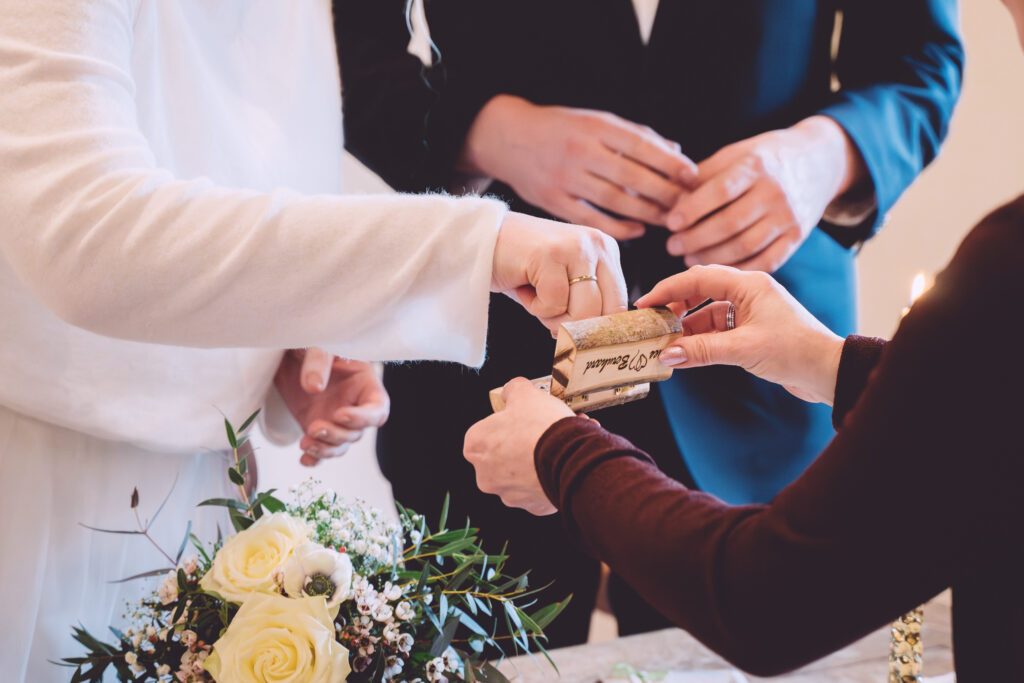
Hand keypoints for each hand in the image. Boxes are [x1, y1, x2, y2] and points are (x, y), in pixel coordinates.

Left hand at [274, 349, 389, 465]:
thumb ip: (317, 362)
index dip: (364, 417)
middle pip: (357, 432)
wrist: (286, 351)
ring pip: (340, 445)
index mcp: (364, 383)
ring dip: (326, 449)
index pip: (378, 409)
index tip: (340, 414)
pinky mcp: (315, 425)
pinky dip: (314, 457)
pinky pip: (321, 449)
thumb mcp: (317, 344)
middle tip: (315, 427)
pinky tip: (304, 458)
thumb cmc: (311, 341)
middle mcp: (353, 404)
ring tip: (305, 443)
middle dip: (338, 434)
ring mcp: (334, 418)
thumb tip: (314, 388)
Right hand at [461, 95, 696, 239]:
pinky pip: (591, 218)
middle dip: (664, 192)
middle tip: (687, 204)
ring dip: (646, 212)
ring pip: (615, 200)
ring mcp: (565, 177)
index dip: (670, 162)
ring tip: (668, 218)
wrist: (507, 137)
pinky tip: (637, 229)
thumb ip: (634, 135)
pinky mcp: (553, 201)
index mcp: (594, 126)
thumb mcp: (595, 121)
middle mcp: (580, 151)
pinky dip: (618, 226)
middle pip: (632, 176)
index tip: (692, 175)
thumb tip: (676, 151)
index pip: (641, 145)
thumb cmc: (560, 129)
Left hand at [464, 378, 575, 514]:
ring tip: (562, 442)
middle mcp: (486, 475)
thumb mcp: (525, 393)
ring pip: (524, 471)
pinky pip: (541, 487)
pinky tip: (566, 459)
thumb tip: (513, 390)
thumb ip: (513, 389)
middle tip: (544, 429)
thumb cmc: (540, 429)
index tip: (521, 417)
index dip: (506, 421)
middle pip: (504, 453)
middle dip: (525, 441)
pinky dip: (552, 475)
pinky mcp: (532, 506)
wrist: (569, 458)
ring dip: (540, 457)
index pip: (485, 430)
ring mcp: (509, 493)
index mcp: (476, 446)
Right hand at [492, 212, 628, 330]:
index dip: (596, 328)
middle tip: (548, 313)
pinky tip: (523, 285)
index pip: (619, 305)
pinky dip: (535, 306)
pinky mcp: (551, 254)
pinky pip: (554, 303)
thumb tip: (600, 341)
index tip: (577, 336)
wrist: (480, 242)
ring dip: (553, 316)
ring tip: (535, 295)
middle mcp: (597, 244)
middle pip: (604, 313)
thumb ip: (587, 304)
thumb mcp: (564, 283)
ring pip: (583, 312)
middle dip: (574, 326)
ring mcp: (576, 247)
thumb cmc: (522, 267)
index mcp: (606, 251)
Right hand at [636, 265, 843, 404]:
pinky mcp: (753, 329)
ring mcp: (752, 310)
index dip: (668, 289)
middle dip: (675, 305)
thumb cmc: (795, 352)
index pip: (698, 278)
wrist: (828, 371)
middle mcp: (750, 292)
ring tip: (667, 341)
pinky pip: (719, 328)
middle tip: (653, 321)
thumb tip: (667, 354)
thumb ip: (702, 351)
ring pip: (709, 311)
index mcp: (750, 284)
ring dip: (688, 326)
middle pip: (701, 290)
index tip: (645, 304)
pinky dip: (702, 338)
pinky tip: (688, 351)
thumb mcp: (743, 350)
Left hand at [666, 116, 863, 271]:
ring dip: (712, 257)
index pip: (720, 191)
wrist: (819, 161)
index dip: (692, 209)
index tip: (670, 223)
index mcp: (756, 165)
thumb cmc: (764, 158)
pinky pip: (766, 261)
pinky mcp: (797, 236)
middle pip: (729, 224)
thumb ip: (703, 175)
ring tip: (689, 258)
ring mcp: (789, 216)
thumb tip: (670, 201)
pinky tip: (717, 269)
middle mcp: (776, 191)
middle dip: (695, 239)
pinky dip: (738, 268)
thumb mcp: (736, 153)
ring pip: (745, 246)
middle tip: (672, 246)